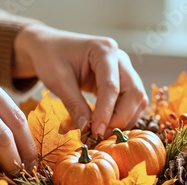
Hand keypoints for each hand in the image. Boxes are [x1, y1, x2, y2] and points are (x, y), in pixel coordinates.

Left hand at [14, 25, 147, 137]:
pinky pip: (129, 102)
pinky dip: (119, 116)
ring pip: (136, 99)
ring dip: (122, 119)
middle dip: (120, 117)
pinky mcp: (121, 80)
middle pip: (134, 92)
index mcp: (104, 50)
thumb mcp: (57, 81)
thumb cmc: (51, 58)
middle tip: (100, 134)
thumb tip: (86, 129)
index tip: (96, 132)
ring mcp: (123, 69)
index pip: (111, 86)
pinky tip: (103, 125)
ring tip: (99, 131)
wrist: (49, 47)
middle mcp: (120, 58)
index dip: (106, 112)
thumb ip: (74, 104)